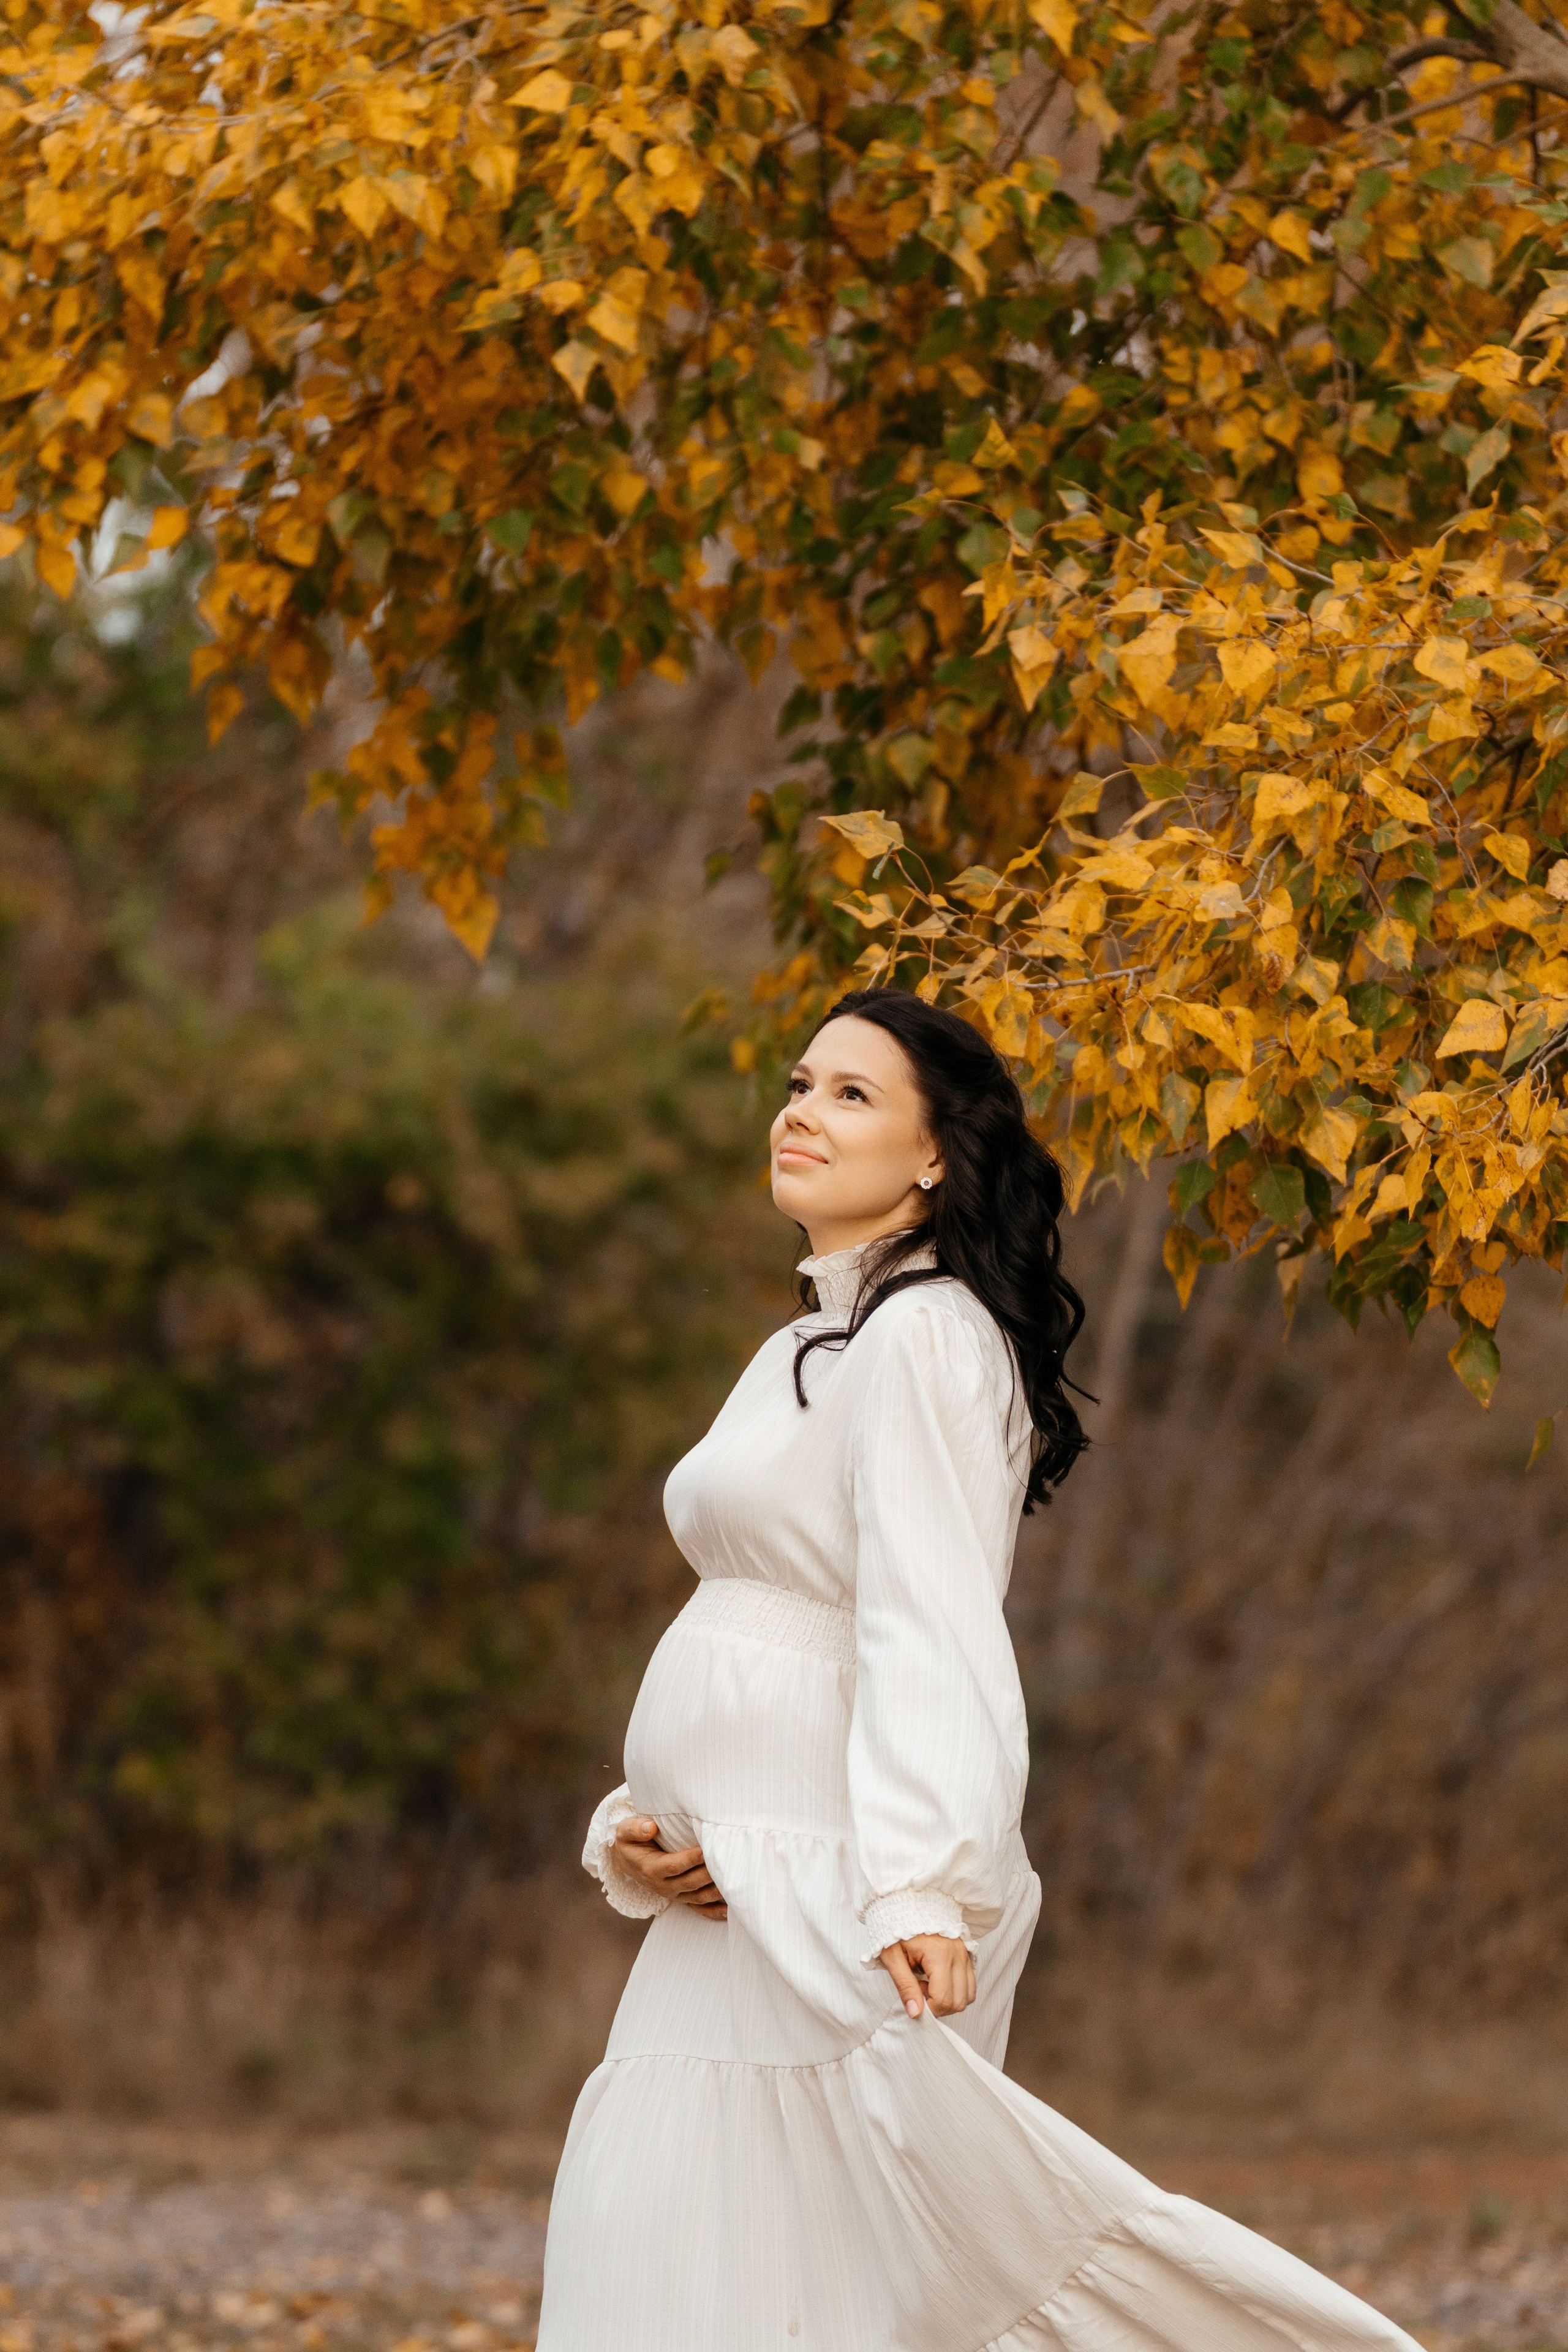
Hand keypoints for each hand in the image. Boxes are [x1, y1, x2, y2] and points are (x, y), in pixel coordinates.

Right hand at [613, 1814, 727, 1919]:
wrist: (627, 1861)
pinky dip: (714, 1911)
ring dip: (716, 1891)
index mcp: (651, 1869)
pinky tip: (730, 1909)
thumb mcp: (624, 1831)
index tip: (704, 1850)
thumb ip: (635, 1829)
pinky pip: (699, 1908)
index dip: (689, 1859)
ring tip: (735, 1882)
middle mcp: (664, 1885)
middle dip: (709, 1873)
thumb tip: (650, 1827)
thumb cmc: (630, 1842)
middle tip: (728, 1861)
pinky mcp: (682, 1898)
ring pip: (698, 1896)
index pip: (673, 1866)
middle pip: (690, 1882)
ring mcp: (674, 1894)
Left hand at [879, 1933, 974, 2018]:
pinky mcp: (966, 1955)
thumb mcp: (892, 1958)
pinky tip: (939, 1981)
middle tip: (921, 1989)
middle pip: (959, 2001)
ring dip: (950, 1999)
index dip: (929, 2007)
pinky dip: (957, 1991)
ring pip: (969, 1995)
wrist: (907, 1906)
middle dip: (940, 2006)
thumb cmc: (897, 1930)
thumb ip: (905, 1986)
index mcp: (939, 1954)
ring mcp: (964, 1954)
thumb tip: (916, 2014)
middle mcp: (957, 1955)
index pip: (944, 1999)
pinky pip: (970, 1984)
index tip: (915, 1995)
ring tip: (930, 1985)